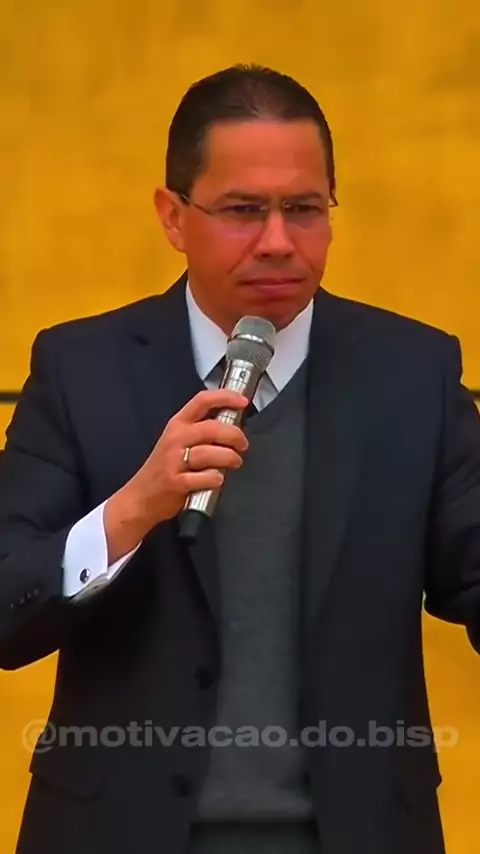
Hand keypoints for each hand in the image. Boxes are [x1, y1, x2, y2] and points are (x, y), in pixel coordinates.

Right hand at [104, 389, 248, 560]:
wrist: (140, 498)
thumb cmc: (164, 470)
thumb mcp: (177, 443)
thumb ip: (202, 433)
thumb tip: (233, 427)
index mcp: (177, 425)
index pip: (202, 401)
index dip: (225, 397)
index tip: (242, 402)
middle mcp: (175, 439)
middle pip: (212, 427)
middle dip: (234, 435)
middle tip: (242, 445)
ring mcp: (174, 460)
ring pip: (209, 452)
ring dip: (229, 458)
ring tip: (234, 462)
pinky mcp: (175, 482)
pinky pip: (204, 477)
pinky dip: (215, 479)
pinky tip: (216, 479)